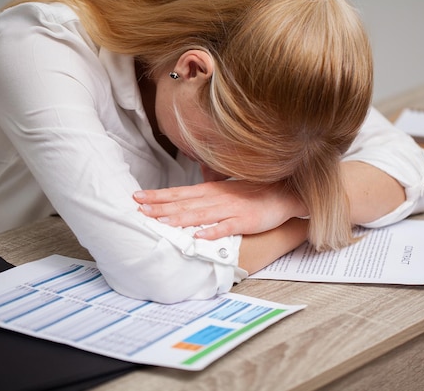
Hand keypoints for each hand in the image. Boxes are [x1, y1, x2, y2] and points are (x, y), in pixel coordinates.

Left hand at [133, 180, 306, 239]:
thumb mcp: (227, 188)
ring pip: (201, 214)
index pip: (180, 193)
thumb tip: (188, 192)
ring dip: (180, 218)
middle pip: (184, 203)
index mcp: (211, 190)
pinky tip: (199, 235)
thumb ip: (207, 190)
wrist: (284, 193)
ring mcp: (230, 209)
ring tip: (162, 223)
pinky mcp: (245, 220)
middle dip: (161, 207)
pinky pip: (227, 227)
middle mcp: (217, 197)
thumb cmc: (255, 192)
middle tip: (140, 210)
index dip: (159, 196)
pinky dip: (213, 230)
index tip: (138, 197)